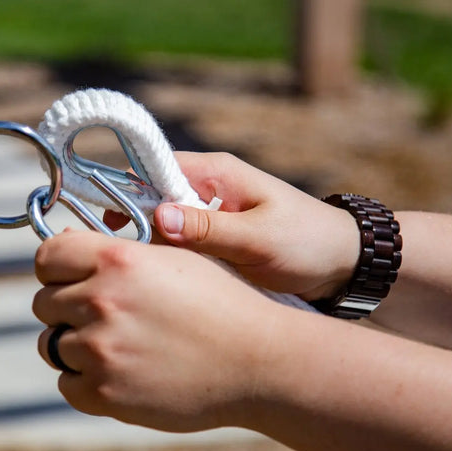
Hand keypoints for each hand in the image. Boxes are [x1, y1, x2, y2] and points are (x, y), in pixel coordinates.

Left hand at [33, 230, 282, 431]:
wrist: (259, 360)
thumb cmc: (222, 303)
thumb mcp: (175, 258)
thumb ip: (119, 249)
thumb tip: (66, 243)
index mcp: (116, 260)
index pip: (47, 256)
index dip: (56, 266)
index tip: (67, 276)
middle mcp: (101, 301)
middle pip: (45, 301)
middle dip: (67, 306)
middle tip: (104, 315)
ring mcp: (100, 350)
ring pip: (53, 344)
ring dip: (75, 344)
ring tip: (115, 345)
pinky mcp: (105, 393)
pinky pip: (67, 383)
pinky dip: (84, 380)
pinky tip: (118, 372)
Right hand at [110, 152, 359, 300]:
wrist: (345, 264)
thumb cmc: (308, 243)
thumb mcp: (258, 239)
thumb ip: (208, 229)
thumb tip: (155, 216)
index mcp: (216, 172)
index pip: (154, 169)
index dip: (126, 192)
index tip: (106, 223)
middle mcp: (208, 188)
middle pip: (152, 198)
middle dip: (137, 226)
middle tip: (129, 261)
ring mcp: (211, 214)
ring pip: (163, 225)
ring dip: (154, 247)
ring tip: (146, 276)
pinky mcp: (215, 239)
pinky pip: (180, 244)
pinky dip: (172, 259)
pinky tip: (167, 282)